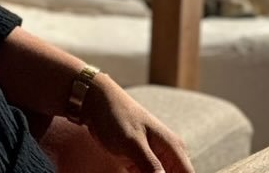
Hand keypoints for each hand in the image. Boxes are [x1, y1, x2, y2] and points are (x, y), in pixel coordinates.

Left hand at [78, 74, 194, 172]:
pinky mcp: (142, 162)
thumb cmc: (115, 116)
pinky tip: (130, 170)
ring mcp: (156, 158)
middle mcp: (169, 154)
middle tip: (138, 170)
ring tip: (133, 167)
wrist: (95, 102)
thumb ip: (151, 166)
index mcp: (173, 148)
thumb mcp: (132, 143)